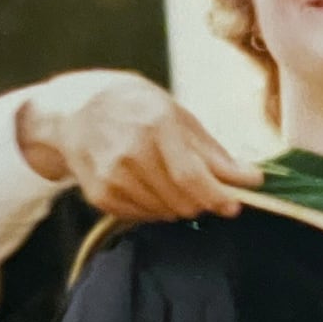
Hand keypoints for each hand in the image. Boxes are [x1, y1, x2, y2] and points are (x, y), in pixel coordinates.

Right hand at [16, 71, 261, 220]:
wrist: (72, 110)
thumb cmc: (131, 105)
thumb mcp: (175, 114)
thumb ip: (212, 151)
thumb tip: (250, 178)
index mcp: (155, 127)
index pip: (192, 178)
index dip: (218, 198)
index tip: (234, 205)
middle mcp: (131, 154)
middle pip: (181, 201)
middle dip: (201, 202)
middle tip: (204, 190)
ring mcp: (112, 178)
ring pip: (164, 213)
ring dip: (178, 205)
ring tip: (170, 181)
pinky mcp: (100, 196)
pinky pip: (142, 216)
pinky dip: (154, 208)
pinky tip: (148, 185)